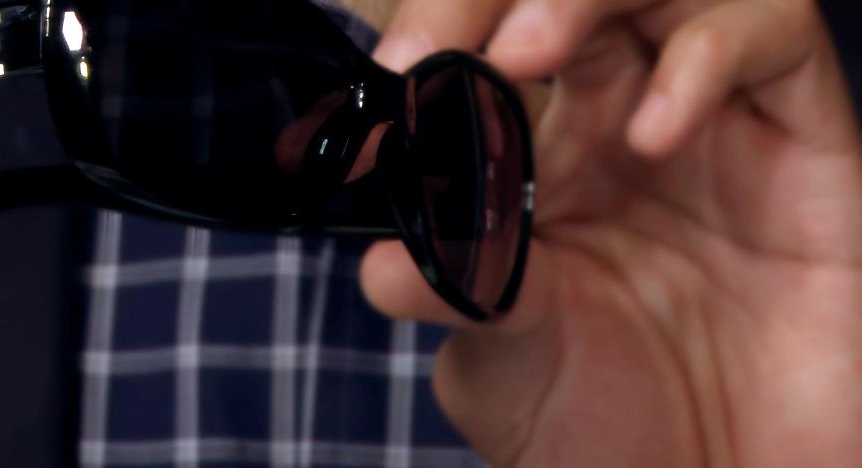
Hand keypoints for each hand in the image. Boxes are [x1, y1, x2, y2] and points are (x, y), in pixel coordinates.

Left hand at [361, 0, 861, 464]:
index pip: (474, 39)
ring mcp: (714, 117)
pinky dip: (706, 56)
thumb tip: (380, 265)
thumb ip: (456, 296)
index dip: (420, 39)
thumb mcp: (506, 366)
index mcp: (528, 152)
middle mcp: (619, 114)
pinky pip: (774, 36)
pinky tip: (652, 132)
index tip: (371, 91)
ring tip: (520, 52)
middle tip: (427, 48)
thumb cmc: (614, 434)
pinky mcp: (807, 138)